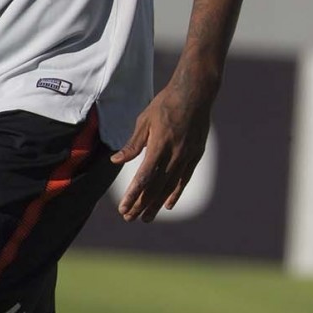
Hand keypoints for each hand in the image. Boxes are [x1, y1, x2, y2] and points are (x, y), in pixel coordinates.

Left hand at [110, 74, 212, 222]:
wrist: (196, 93)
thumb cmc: (166, 104)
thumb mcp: (145, 120)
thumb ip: (133, 144)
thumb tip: (116, 161)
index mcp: (159, 145)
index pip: (144, 177)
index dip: (133, 195)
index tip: (123, 207)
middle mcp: (175, 154)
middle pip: (156, 186)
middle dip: (141, 204)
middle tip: (129, 218)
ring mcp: (187, 156)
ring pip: (170, 186)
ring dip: (156, 204)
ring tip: (145, 218)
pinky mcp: (195, 155)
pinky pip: (184, 179)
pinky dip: (175, 193)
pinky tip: (168, 205)